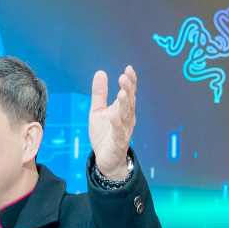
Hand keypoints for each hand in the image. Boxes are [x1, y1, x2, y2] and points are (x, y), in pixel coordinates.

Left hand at [89, 66, 136, 180]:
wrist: (106, 159)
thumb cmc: (104, 133)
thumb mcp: (98, 110)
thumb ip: (99, 93)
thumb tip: (100, 72)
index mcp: (123, 109)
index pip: (128, 93)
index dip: (130, 81)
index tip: (128, 68)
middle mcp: (127, 118)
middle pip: (129, 102)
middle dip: (128, 89)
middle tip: (124, 76)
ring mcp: (124, 131)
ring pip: (126, 116)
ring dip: (125, 104)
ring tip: (121, 92)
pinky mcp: (118, 143)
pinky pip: (119, 133)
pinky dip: (117, 124)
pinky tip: (114, 115)